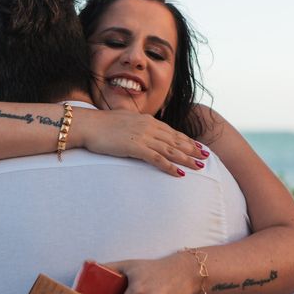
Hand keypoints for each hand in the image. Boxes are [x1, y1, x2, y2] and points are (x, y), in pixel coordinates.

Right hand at [78, 110, 208, 176]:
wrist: (88, 125)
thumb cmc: (101, 125)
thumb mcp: (123, 121)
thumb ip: (135, 126)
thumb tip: (140, 131)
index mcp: (147, 120)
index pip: (171, 131)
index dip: (186, 139)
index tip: (197, 146)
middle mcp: (149, 127)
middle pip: (176, 140)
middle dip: (192, 149)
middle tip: (206, 157)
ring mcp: (143, 137)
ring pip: (171, 150)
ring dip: (187, 159)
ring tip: (199, 166)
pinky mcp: (136, 147)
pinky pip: (158, 159)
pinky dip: (170, 167)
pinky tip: (180, 173)